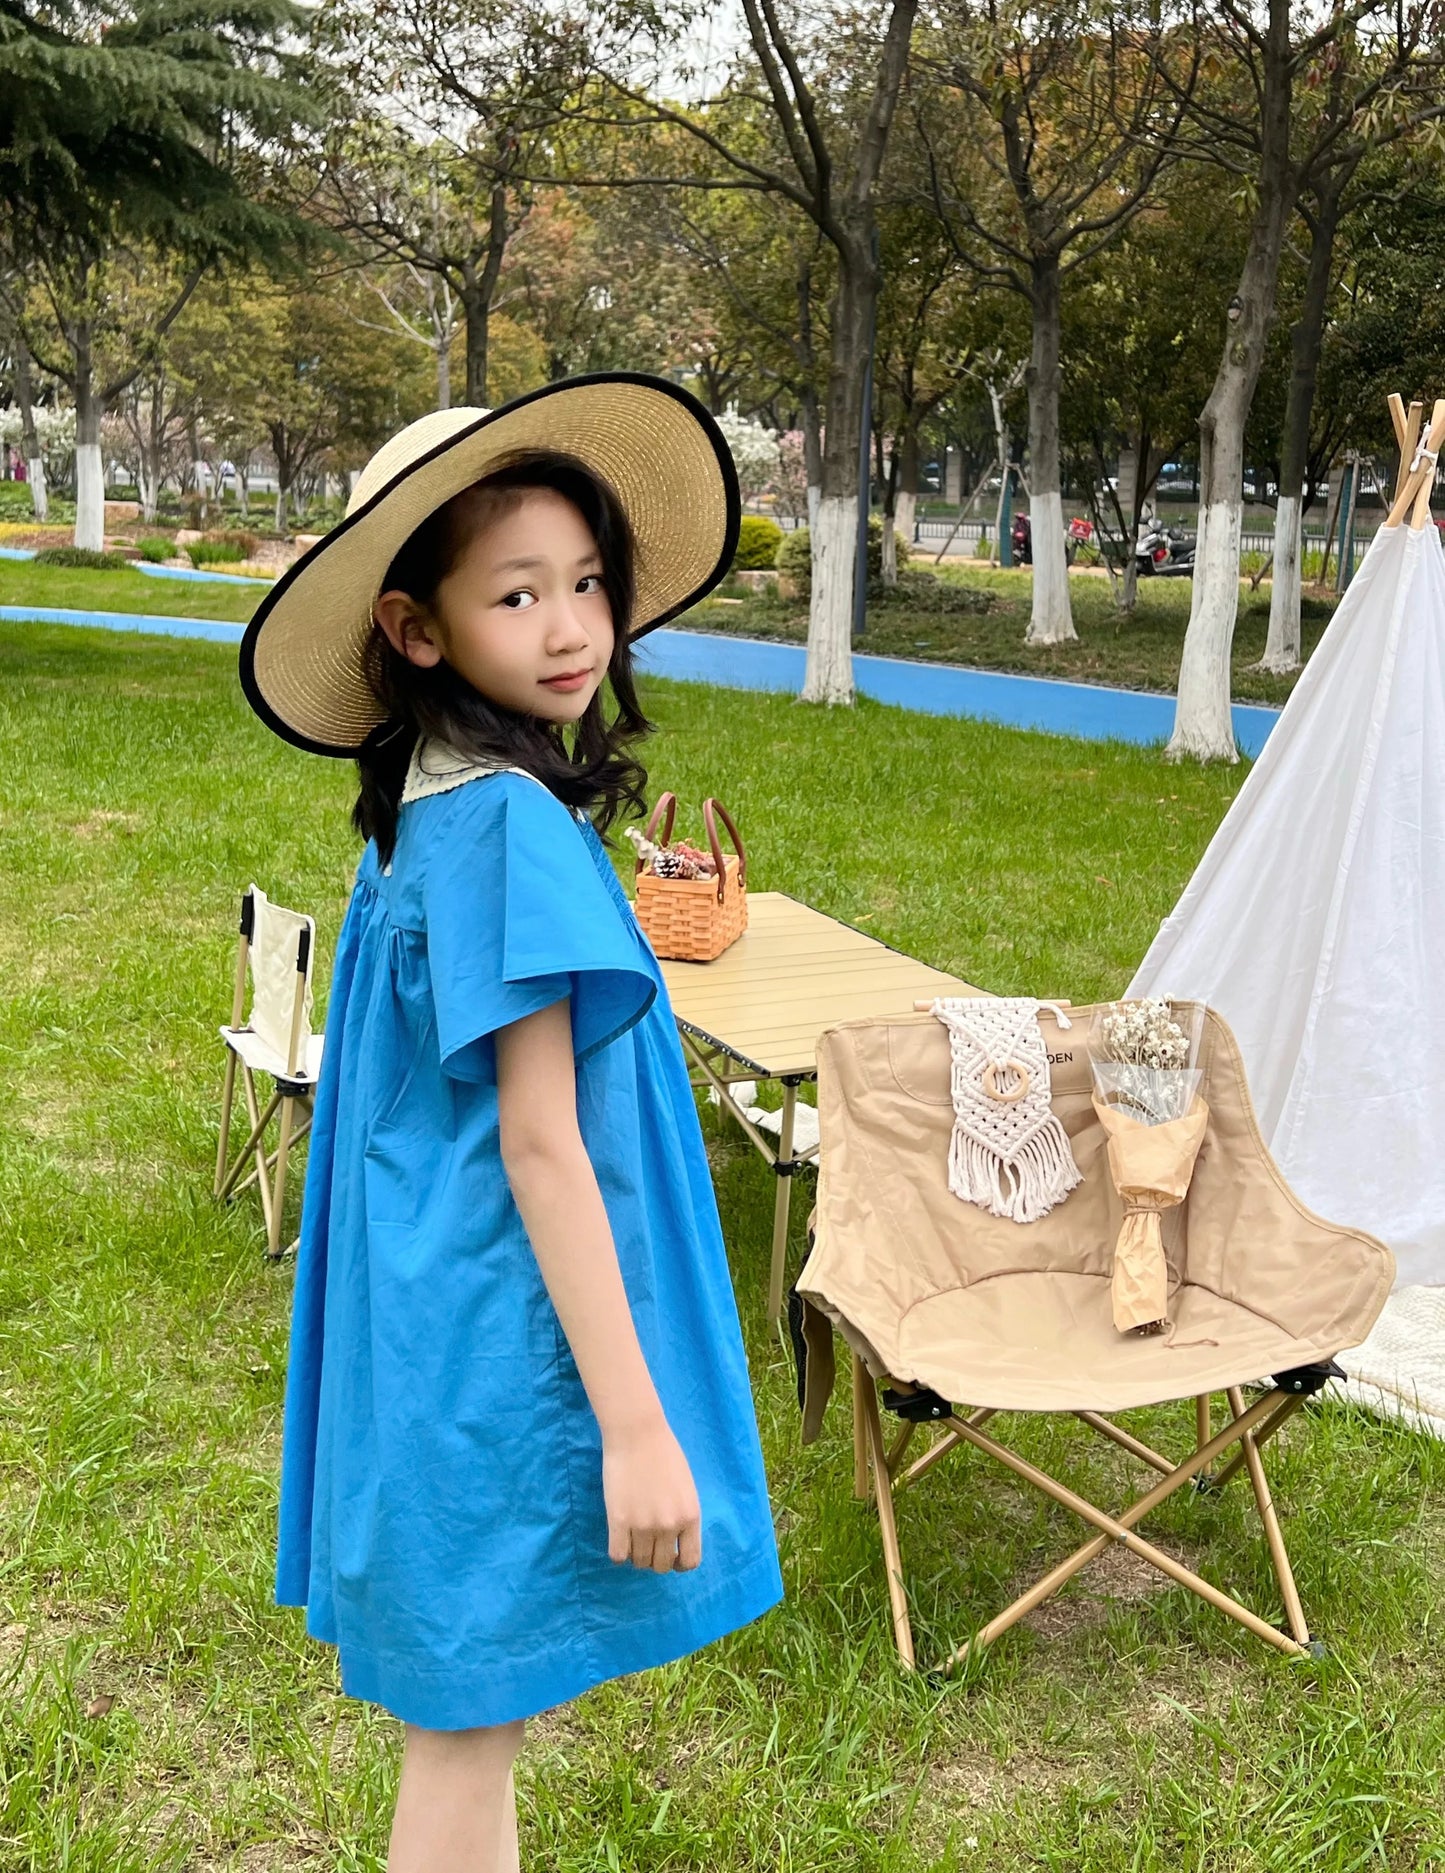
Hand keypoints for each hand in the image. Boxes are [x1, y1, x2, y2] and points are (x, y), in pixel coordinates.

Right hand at [602, 1419, 701, 1573]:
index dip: (679, 1564)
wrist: (637, 1433)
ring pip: (639, 1561)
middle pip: (661, 1565)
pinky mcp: (619, 1521)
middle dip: (654, 1559)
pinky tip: (618, 1537)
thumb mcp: (686, 1487)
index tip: (670, 1556)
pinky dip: (618, 1552)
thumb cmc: (664, 1453)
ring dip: (636, 1554)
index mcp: (690, 1516)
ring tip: (632, 1537)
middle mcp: (670, 1525)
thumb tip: (677, 1540)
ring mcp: (644, 1525)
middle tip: (647, 1544)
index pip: (690, 1560)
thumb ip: (683, 1515)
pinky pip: (618, 1555)